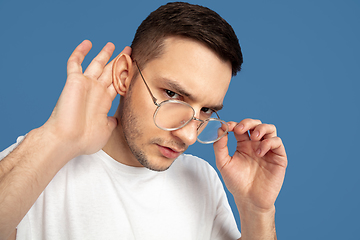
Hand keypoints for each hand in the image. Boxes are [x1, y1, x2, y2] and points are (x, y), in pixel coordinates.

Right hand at [43, 40, 131, 156]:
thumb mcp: (105, 130)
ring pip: (96, 64)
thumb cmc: (85, 139)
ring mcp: (86, 85)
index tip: (134, 66)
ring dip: (104, 54)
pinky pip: (75, 62)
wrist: (68, 140)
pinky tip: (87, 43)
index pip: (117, 83)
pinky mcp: (74, 81)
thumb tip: (116, 120)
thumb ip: (111, 122)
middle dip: (119, 61)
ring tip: (112, 44)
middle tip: (128, 50)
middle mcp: (96, 91)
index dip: (125, 74)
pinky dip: (80, 52)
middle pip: (110, 71)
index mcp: (104, 101)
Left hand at [213, 119, 286, 211]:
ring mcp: (268, 150)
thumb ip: (220, 147)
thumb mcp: (223, 163)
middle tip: (239, 129)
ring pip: (269, 129)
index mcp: (243, 144)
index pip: (241, 127)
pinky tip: (260, 152)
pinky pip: (277, 142)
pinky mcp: (278, 157)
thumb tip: (220, 129)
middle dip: (248, 122)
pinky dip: (269, 142)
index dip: (234, 124)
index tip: (227, 127)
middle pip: (256, 124)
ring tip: (254, 137)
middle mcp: (256, 145)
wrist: (249, 199)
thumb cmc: (236, 182)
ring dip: (261, 128)